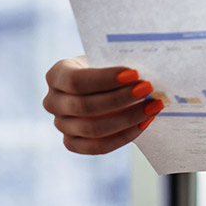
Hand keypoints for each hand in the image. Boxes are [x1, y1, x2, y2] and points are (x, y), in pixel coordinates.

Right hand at [43, 55, 163, 154]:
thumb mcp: (106, 59)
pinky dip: (123, 136)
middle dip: (120, 98)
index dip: (106, 79)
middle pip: (85, 106)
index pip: (76, 80)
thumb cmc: (106, 68)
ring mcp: (60, 124)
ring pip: (92, 129)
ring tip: (152, 107)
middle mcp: (52, 100)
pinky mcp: (71, 143)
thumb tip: (146, 72)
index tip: (135, 74)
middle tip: (148, 89)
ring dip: (127, 118)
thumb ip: (119, 65)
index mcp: (57, 74)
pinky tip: (144, 123)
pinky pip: (97, 147)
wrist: (103, 86)